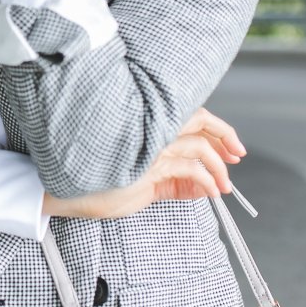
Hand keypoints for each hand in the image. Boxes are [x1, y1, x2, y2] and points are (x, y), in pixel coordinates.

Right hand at [42, 107, 246, 221]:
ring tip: (224, 185)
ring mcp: (150, 147)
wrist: (67, 191)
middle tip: (238, 155)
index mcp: (147, 126)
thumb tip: (202, 188)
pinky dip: (206, 180)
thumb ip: (171, 182)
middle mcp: (150, 130)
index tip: (232, 147)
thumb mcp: (142, 182)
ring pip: (199, 147)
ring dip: (219, 168)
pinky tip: (210, 191)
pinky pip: (189, 170)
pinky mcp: (149, 166)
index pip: (190, 116)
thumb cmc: (98, 184)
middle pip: (200, 121)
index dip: (217, 128)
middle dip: (225, 137)